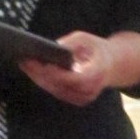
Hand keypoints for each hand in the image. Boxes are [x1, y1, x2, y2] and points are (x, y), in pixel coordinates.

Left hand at [20, 31, 135, 105]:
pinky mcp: (78, 99)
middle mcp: (92, 89)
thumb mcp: (87, 38)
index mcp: (97, 73)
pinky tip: (34, 73)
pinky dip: (45, 83)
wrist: (113, 64)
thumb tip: (54, 48)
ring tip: (26, 65)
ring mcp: (85, 96)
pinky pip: (58, 92)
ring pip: (57, 91)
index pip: (75, 79)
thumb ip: (72, 43)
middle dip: (41, 74)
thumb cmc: (97, 49)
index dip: (57, 73)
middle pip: (61, 86)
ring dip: (40, 79)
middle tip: (26, 62)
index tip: (42, 63)